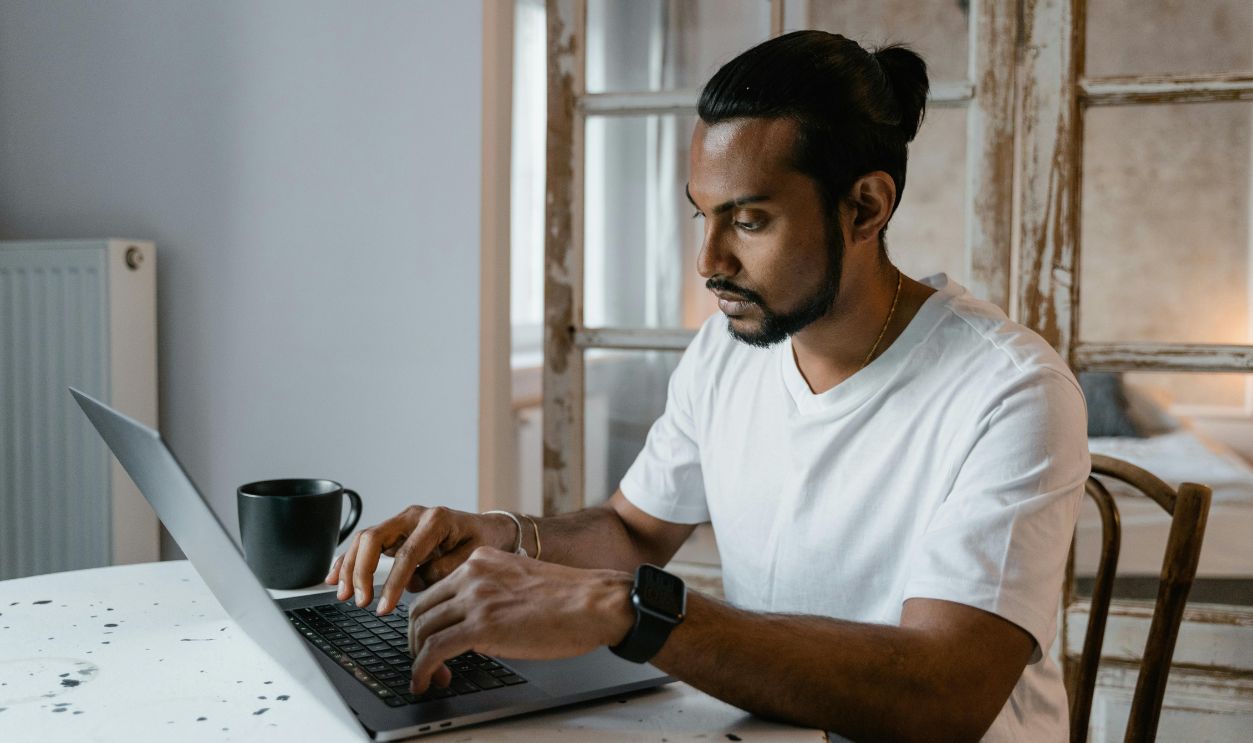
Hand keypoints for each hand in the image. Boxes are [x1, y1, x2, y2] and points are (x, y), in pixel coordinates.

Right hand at [324, 505, 518, 614]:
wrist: (488, 528)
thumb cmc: (482, 541)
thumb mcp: (475, 555)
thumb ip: (446, 569)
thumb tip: (416, 582)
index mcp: (435, 520)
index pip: (407, 553)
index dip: (392, 583)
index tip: (384, 608)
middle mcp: (414, 516)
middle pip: (374, 538)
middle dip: (361, 571)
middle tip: (361, 601)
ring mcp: (401, 523)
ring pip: (364, 540)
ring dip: (350, 568)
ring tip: (343, 595)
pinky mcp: (394, 533)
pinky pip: (364, 544)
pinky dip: (348, 560)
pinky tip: (334, 578)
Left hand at [406, 547, 633, 693]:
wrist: (595, 603)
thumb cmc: (570, 599)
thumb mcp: (518, 582)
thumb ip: (490, 593)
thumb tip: (470, 625)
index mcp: (481, 560)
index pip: (434, 591)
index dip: (426, 622)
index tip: (429, 642)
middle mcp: (472, 573)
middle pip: (420, 609)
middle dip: (417, 641)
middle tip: (426, 663)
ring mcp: (475, 598)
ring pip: (422, 630)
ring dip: (419, 659)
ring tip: (431, 677)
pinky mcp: (480, 626)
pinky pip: (433, 650)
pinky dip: (422, 670)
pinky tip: (425, 682)